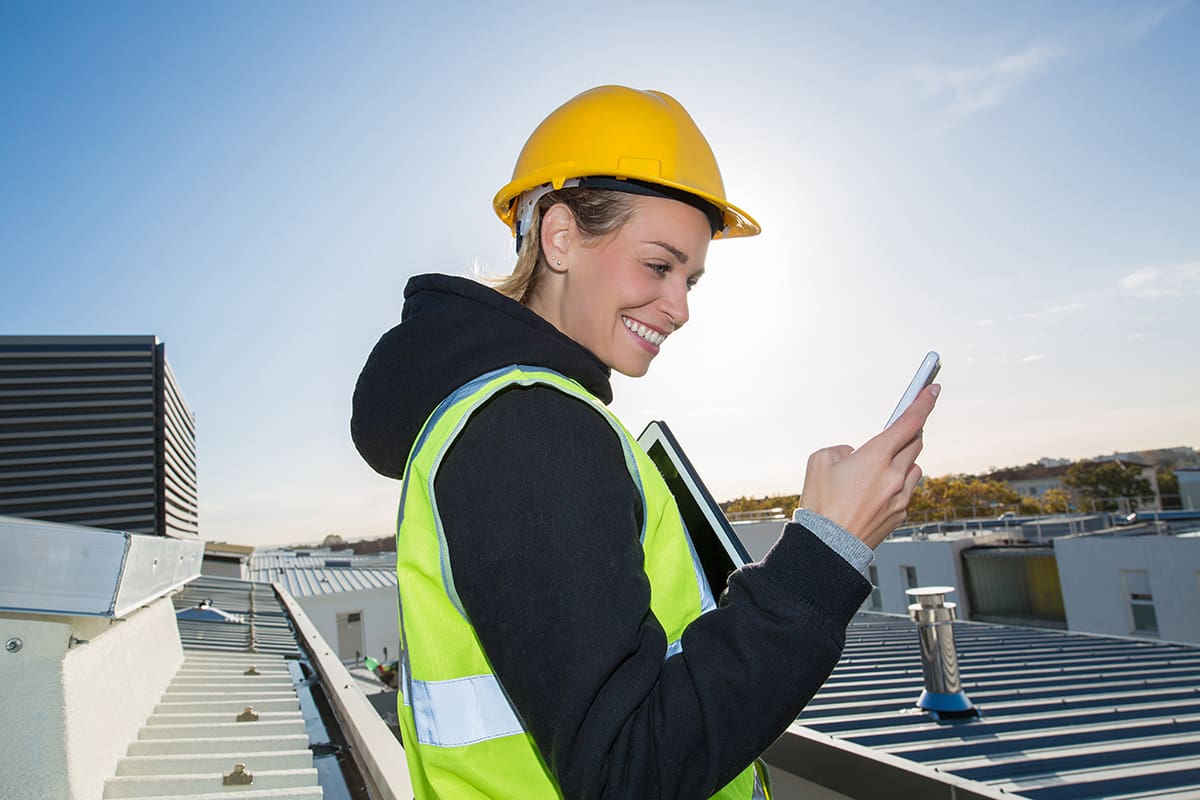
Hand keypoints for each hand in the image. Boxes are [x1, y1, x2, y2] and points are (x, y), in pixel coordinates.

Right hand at [798, 384, 938, 548]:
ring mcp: (901, 496)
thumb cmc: (821, 506)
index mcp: (876, 456)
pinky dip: (896, 485)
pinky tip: (875, 493)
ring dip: (903, 461)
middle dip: (909, 433)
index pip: (908, 421)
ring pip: (914, 467)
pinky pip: (906, 491)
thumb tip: (856, 454)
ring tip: (880, 469)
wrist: (828, 546)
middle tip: (899, 430)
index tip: (932, 390)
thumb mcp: (819, 461)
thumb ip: (842, 449)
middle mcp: (894, 474)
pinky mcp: (900, 514)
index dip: (923, 402)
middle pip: (915, 442)